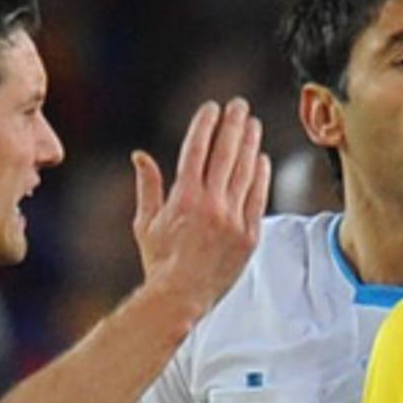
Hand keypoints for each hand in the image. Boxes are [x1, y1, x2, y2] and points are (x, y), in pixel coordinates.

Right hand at [132, 97, 271, 316]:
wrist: (181, 297)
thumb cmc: (159, 262)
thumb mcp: (146, 223)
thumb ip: (147, 186)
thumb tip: (139, 155)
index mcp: (184, 197)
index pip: (197, 149)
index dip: (206, 125)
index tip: (212, 108)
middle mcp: (211, 204)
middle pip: (225, 154)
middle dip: (233, 125)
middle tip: (239, 105)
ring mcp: (233, 219)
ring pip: (245, 172)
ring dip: (250, 144)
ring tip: (253, 124)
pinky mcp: (249, 235)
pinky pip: (258, 198)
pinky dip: (261, 176)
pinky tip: (262, 159)